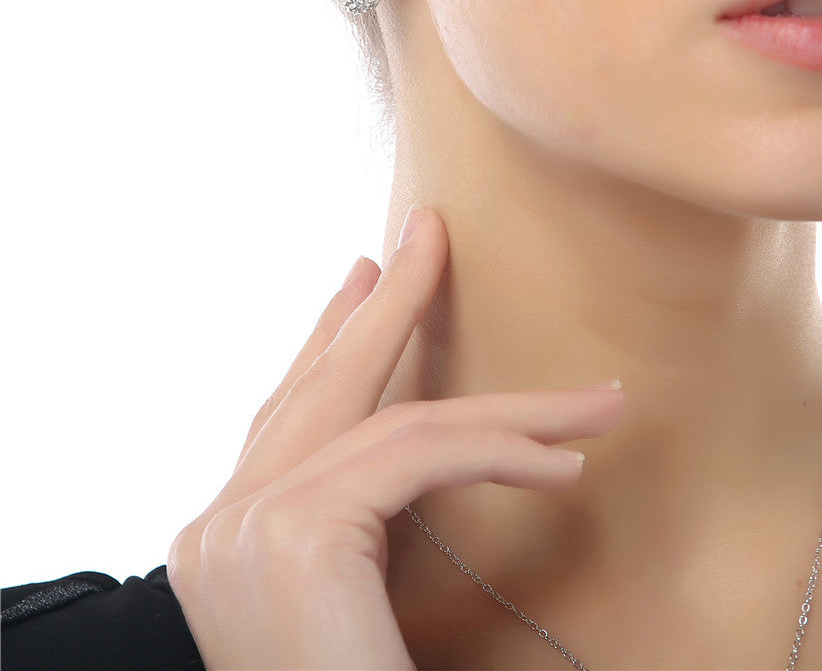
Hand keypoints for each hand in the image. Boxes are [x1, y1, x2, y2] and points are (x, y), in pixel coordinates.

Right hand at [167, 207, 624, 669]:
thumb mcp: (358, 595)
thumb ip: (364, 519)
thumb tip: (417, 450)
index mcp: (227, 535)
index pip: (288, 412)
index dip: (332, 339)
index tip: (367, 278)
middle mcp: (220, 521)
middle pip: (323, 385)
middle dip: (385, 306)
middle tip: (427, 236)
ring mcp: (247, 525)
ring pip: (398, 421)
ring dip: (509, 409)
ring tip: (591, 401)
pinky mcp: (297, 534)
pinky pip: (424, 455)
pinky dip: (505, 451)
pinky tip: (568, 465)